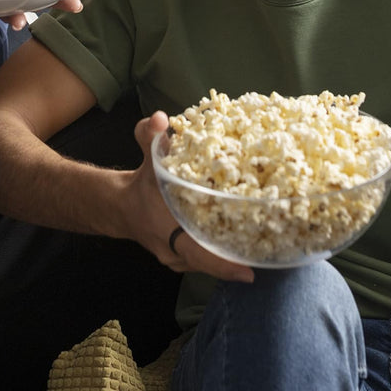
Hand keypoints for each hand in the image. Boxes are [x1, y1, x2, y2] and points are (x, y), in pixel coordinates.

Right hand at [129, 112, 253, 282]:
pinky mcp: (183, 259)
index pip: (196, 254)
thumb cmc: (140, 185)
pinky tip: (243, 245)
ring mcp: (178, 260)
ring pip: (209, 264)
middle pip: (209, 263)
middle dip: (237, 259)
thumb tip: (160, 118)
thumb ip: (150, 137)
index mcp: (166, 230)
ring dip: (231, 257)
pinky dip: (222, 254)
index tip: (249, 272)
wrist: (122, 208)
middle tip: (268, 252)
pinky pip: (205, 261)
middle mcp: (174, 252)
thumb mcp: (145, 158)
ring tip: (263, 249)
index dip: (222, 264)